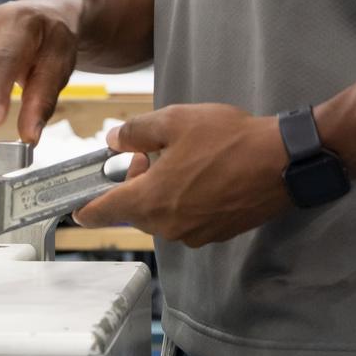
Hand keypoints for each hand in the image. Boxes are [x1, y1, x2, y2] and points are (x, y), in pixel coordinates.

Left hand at [73, 103, 291, 246]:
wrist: (281, 162)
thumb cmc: (227, 138)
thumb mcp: (175, 120)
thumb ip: (137, 132)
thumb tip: (113, 141)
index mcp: (151, 200)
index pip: (102, 212)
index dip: (84, 206)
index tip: (74, 203)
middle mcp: (168, 226)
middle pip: (134, 209)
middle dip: (134, 183)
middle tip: (152, 152)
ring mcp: (194, 234)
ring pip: (161, 213)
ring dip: (161, 190)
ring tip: (184, 157)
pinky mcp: (216, 233)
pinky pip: (186, 218)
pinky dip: (184, 199)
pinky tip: (204, 173)